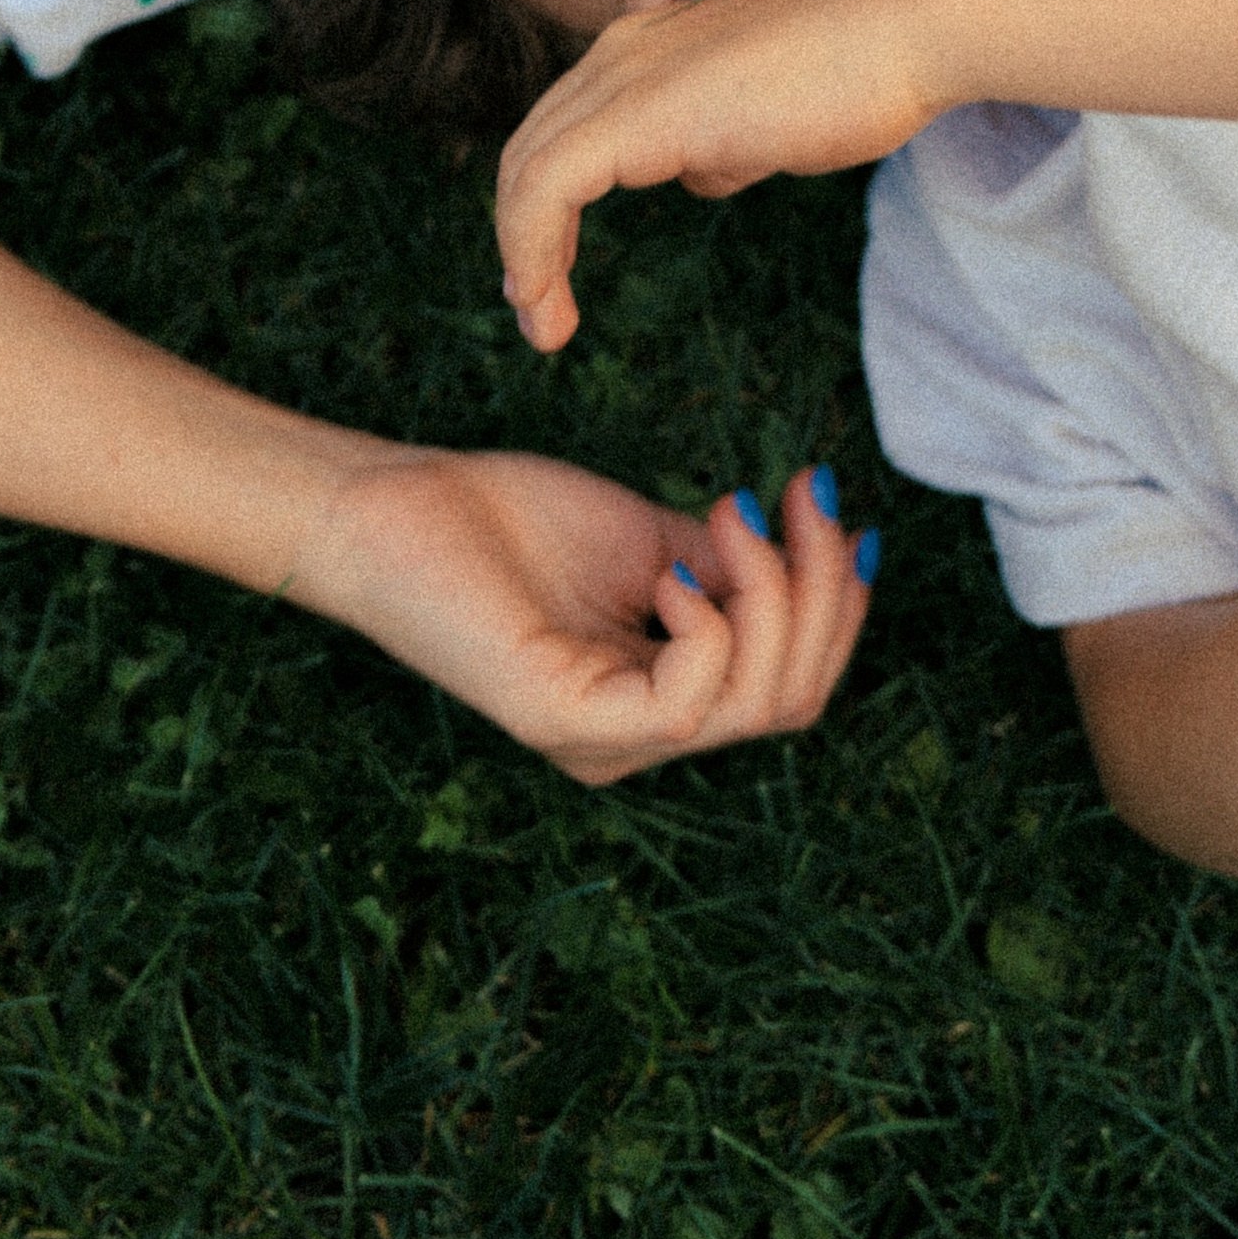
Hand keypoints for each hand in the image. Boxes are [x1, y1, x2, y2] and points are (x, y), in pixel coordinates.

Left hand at [281, 449, 874, 783]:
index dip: (837, 605)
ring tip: (734, 513)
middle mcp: (635, 741)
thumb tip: (826, 556)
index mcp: (657, 703)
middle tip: (804, 497)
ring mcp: (601, 741)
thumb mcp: (652, 540)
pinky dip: (707, 625)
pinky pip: (685, 705)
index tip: (841, 508)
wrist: (396, 508)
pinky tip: (670, 568)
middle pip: (792, 700)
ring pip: (756, 703)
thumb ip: (729, 568)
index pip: (791, 688)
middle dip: (824, 591)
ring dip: (775, 593)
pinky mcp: (564, 723)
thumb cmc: (509, 522)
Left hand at [496, 0, 949, 351]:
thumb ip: (723, 140)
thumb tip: (701, 172)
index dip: (545, 206)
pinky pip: (548, 187)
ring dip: (524, 258)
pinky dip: (531, 251)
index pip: (566, 128)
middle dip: (522, 236)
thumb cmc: (859, 73)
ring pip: (529, 170)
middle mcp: (624, 50)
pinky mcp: (642, 112)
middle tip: (537, 311)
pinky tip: (550, 307)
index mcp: (649, 46)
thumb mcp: (768, 116)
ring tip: (544, 325)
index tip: (551, 278)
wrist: (908, 34)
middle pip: (532, 149)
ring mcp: (628, 75)